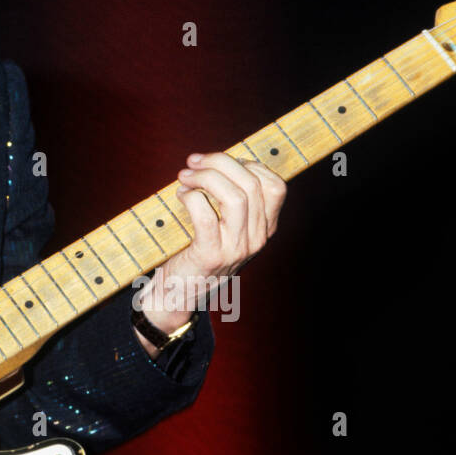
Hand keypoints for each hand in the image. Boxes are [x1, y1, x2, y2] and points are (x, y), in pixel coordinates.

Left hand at [133, 151, 286, 350]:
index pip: (275, 186)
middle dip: (219, 162)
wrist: (179, 293)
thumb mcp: (225, 226)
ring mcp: (237, 249)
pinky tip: (181, 195)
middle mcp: (257, 239)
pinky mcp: (211, 255)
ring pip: (234, 197)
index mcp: (265, 228)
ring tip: (185, 176)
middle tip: (193, 162)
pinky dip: (191, 198)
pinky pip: (206, 216)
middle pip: (251, 184)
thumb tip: (215, 160)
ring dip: (205, 177)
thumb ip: (229, 199)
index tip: (220, 162)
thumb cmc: (198, 250)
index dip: (249, 164)